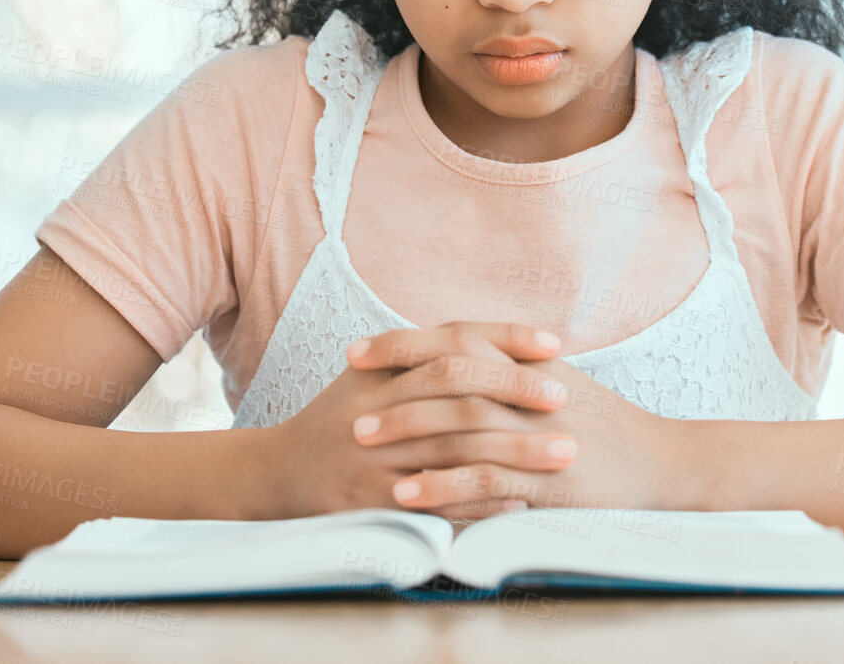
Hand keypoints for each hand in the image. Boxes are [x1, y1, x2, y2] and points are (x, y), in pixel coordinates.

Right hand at [252, 322, 578, 520]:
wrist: (277, 473)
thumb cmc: (341, 420)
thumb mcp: (372, 376)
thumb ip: (424, 356)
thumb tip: (500, 341)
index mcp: (383, 370)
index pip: (453, 342)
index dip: (505, 338)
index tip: (553, 345)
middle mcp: (377, 408)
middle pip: (458, 391)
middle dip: (517, 393)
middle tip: (566, 400)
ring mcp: (374, 458)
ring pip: (454, 450)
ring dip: (514, 452)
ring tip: (563, 452)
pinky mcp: (372, 504)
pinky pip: (436, 503)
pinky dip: (481, 502)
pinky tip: (521, 499)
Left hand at [348, 345, 692, 518]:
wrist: (661, 461)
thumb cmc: (603, 424)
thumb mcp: (556, 379)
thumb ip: (507, 361)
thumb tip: (449, 351)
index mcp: (529, 359)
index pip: (456, 337)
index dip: (403, 344)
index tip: (357, 353)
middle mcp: (531, 387)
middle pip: (451, 374)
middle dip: (395, 390)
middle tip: (350, 409)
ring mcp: (540, 430)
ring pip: (462, 423)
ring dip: (409, 433)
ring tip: (365, 447)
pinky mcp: (548, 476)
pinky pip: (485, 477)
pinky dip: (443, 484)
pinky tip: (408, 495)